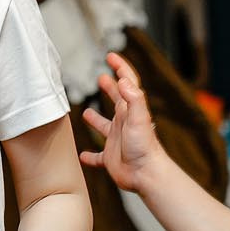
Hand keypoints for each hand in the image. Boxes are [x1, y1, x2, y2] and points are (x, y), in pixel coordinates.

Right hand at [78, 51, 163, 192]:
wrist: (147, 174)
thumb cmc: (144, 147)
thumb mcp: (138, 118)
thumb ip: (133, 98)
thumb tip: (124, 80)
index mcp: (129, 110)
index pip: (127, 83)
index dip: (120, 68)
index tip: (111, 56)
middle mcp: (123, 123)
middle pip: (116, 100)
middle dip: (110, 87)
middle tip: (102, 77)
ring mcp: (117, 140)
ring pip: (104, 127)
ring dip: (96, 120)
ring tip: (87, 113)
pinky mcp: (110, 158)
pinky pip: (98, 156)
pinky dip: (90, 155)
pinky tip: (83, 155)